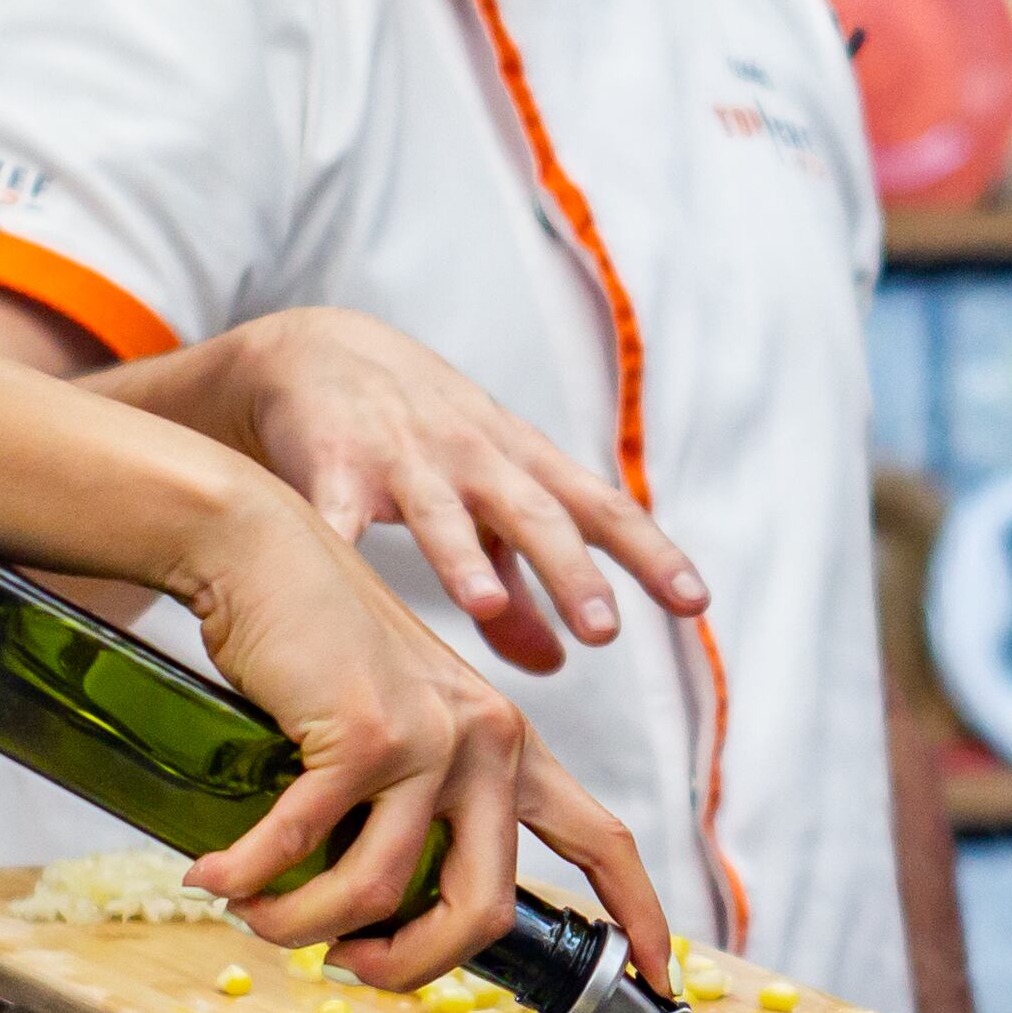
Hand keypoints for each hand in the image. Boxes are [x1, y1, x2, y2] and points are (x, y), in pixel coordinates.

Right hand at [158, 473, 684, 994]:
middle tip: (351, 968)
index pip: (600, 839)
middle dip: (412, 968)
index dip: (638, 917)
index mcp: (510, 747)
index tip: (656, 980)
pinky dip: (248, 876)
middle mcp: (490, 742)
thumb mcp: (396, 728)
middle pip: (485, 912)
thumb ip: (414, 808)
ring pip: (381, 894)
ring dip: (304, 925)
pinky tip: (213, 877)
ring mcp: (433, 737)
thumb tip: (388, 921)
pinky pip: (301, 848)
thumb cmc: (318, 652)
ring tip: (256, 914)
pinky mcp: (365, 734)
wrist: (263, 551)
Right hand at [174, 307, 707, 672]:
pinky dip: (337, 539)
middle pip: (533, 513)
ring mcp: (403, 456)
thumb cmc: (419, 435)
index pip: (601, 509)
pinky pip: (335, 509)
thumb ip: (519, 583)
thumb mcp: (478, 499)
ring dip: (463, 558)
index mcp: (521, 465)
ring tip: (487, 603)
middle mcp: (474, 455)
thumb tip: (558, 662)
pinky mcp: (331, 463)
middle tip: (605, 629)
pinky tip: (341, 573)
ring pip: (440, 512)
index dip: (650, 554)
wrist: (316, 350)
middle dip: (570, 570)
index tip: (695, 603)